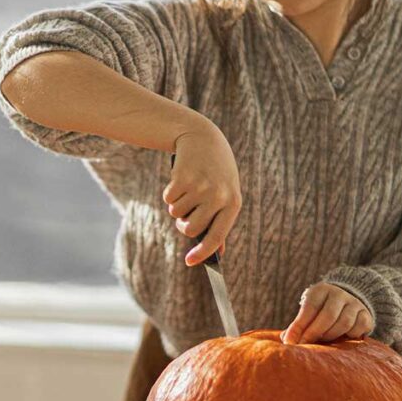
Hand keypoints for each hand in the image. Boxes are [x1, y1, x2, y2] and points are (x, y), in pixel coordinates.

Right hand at [165, 122, 241, 265]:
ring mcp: (200, 187)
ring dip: (177, 206)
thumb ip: (220, 222)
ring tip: (187, 189)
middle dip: (183, 225)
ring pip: (177, 214)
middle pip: (191, 229)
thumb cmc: (216, 173)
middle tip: (185, 216)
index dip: (202, 253)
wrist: (203, 138)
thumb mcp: (225, 194)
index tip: (189, 262)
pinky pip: (168, 200)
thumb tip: (217, 252)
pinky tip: (180, 180)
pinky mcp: (182, 178)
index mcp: (233, 203)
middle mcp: (218, 196)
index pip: (217, 236)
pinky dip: (170, 194)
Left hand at [281, 283, 373, 344]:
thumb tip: (287, 340)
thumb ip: (298, 326)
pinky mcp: (366, 315)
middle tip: (305, 346)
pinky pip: (357, 329)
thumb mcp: (308, 313)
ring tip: (322, 342)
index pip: (309, 307)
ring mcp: (354, 303)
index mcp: (320, 290)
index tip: (290, 342)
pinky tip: (341, 339)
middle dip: (314, 333)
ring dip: (331, 336)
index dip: (299, 326)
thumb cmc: (320, 313)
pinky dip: (348, 337)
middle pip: (328, 316)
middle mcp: (339, 294)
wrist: (348, 303)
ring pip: (344, 323)